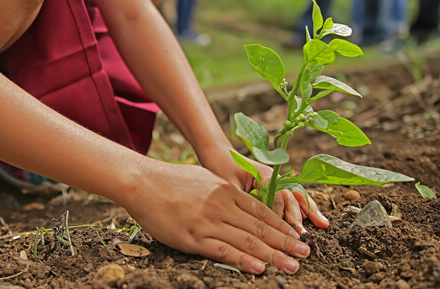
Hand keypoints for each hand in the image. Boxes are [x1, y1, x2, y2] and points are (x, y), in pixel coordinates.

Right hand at [124, 162, 310, 274]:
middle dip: (286, 243)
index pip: (262, 212)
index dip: (282, 226)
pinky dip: (243, 261)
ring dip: (273, 255)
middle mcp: (222, 206)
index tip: (297, 237)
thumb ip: (224, 192)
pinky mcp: (193, 237)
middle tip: (305, 254)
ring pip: (247, 241)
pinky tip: (259, 268)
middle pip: (261, 228)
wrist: (142, 182)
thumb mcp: (204, 178)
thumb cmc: (171, 180)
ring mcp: (208, 222)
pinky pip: (223, 251)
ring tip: (292, 266)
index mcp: (226, 191)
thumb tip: (240, 202)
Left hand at [197, 142, 329, 233]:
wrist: (219, 153)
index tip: (282, 231)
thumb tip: (250, 220)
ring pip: (296, 196)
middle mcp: (274, 176)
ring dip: (309, 210)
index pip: (277, 196)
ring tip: (323, 225)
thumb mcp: (228, 184)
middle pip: (291, 196)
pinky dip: (304, 207)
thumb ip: (242, 199)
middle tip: (303, 234)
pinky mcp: (274, 185)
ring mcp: (276, 180)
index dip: (280, 214)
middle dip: (299, 215)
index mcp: (263, 174)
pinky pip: (292, 196)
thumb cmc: (220, 168)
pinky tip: (313, 218)